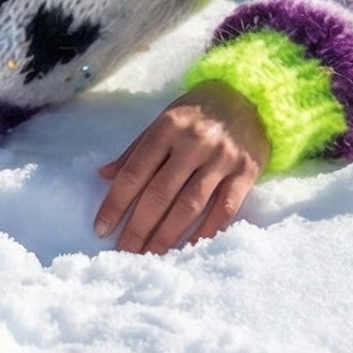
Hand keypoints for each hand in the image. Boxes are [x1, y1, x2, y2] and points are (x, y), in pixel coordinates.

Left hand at [94, 81, 268, 253]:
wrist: (250, 97)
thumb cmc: (199, 112)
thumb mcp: (164, 120)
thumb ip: (136, 149)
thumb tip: (104, 175)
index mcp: (168, 126)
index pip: (135, 171)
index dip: (116, 202)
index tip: (101, 228)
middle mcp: (194, 142)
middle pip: (160, 193)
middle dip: (139, 227)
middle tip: (124, 252)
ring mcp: (221, 158)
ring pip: (189, 205)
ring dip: (167, 235)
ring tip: (150, 255)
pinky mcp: (246, 173)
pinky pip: (223, 210)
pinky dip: (205, 232)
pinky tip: (188, 248)